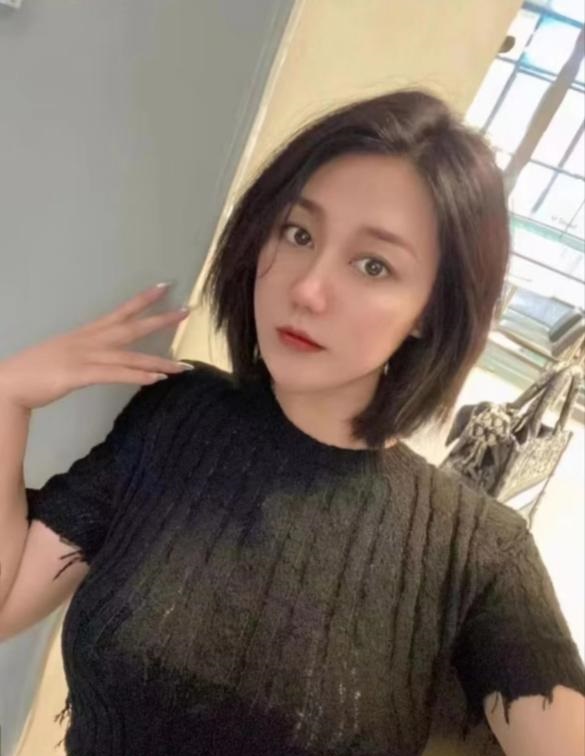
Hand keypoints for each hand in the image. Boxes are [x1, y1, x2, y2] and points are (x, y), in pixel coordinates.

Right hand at [0, 283, 193, 410]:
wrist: (10, 382)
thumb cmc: (37, 370)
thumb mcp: (67, 354)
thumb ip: (88, 351)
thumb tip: (104, 353)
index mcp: (87, 333)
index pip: (121, 311)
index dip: (144, 299)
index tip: (165, 286)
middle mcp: (90, 340)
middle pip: (132, 327)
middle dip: (161, 319)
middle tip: (188, 311)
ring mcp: (86, 356)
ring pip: (130, 356)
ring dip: (159, 362)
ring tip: (183, 367)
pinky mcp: (80, 374)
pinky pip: (115, 375)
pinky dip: (137, 376)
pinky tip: (156, 380)